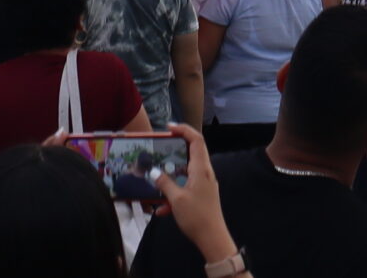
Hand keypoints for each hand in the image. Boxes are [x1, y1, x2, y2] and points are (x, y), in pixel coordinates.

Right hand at [150, 125, 232, 258]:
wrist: (213, 239)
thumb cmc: (196, 216)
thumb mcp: (176, 199)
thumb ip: (164, 183)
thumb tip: (154, 171)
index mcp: (201, 169)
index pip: (196, 140)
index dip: (183, 129)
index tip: (168, 127)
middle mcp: (205, 173)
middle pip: (193, 152)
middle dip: (176, 148)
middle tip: (161, 147)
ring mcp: (205, 184)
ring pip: (187, 171)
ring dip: (172, 174)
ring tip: (156, 178)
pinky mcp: (202, 196)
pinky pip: (186, 187)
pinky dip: (174, 193)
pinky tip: (161, 210)